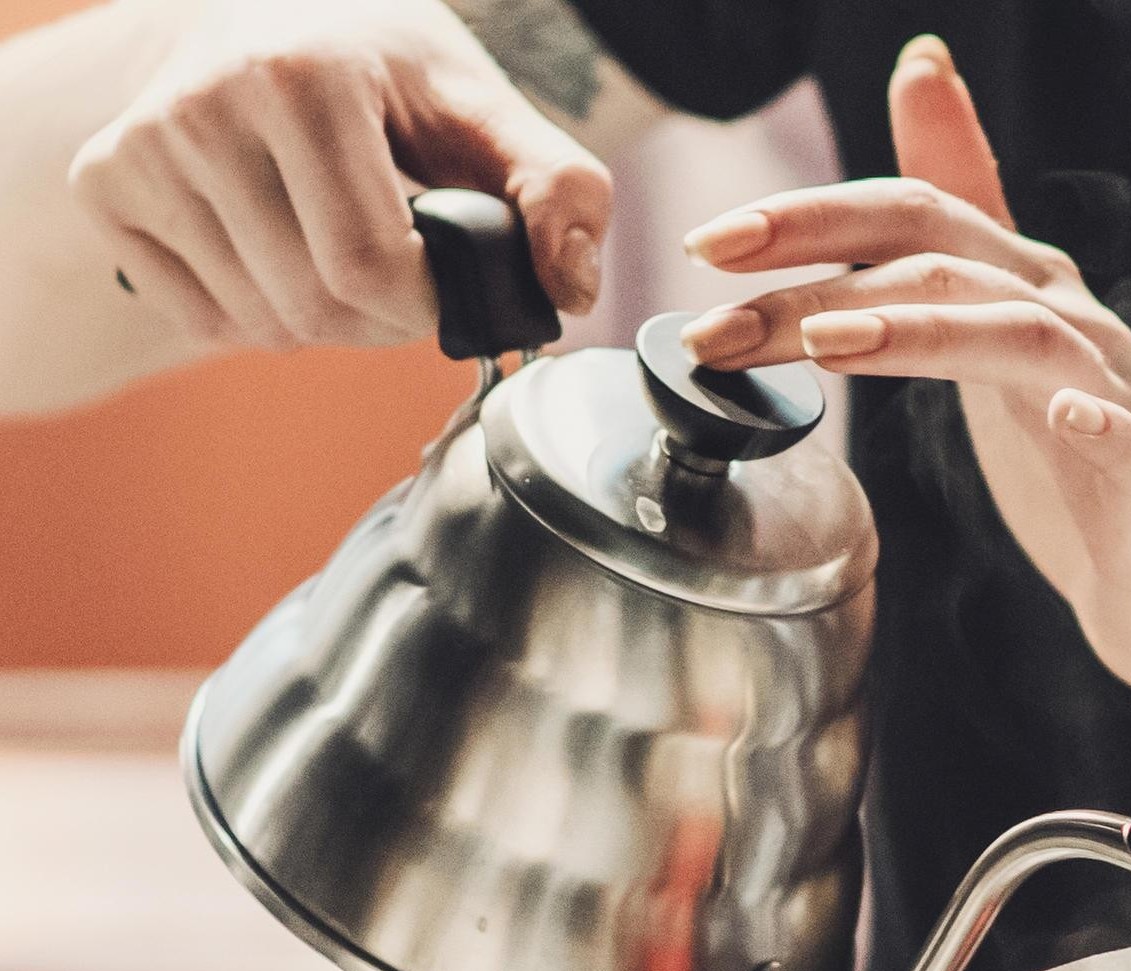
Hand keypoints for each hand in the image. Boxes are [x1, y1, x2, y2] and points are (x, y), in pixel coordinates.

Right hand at [68, 0, 608, 353]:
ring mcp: (141, 145)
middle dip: (381, 321)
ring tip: (339, 252)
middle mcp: (202, 105)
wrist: (275, 18)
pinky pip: (203, 321)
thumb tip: (568, 289)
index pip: (370, 267)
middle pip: (315, 305)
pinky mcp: (105, 185)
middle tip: (401, 272)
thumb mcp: (488, 113)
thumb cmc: (390, 74)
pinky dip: (259, 316)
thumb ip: (561, 193)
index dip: (426, 305)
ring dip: (324, 322)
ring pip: (262, 324)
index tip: (443, 275)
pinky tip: (278, 250)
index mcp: (302, 78)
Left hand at [683, 37, 1130, 779]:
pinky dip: (1097, 421)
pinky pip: (1128, 441)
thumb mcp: (995, 334)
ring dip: (918, 332)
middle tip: (717, 304)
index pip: (912, 212)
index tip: (711, 242)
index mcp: (1023, 287)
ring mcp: (1115, 397)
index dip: (809, 215)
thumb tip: (919, 72)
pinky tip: (1065, 415)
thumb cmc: (1077, 471)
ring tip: (827, 347)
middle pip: (945, 260)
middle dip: (820, 271)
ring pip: (1018, 335)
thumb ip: (951, 225)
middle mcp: (1072, 321)